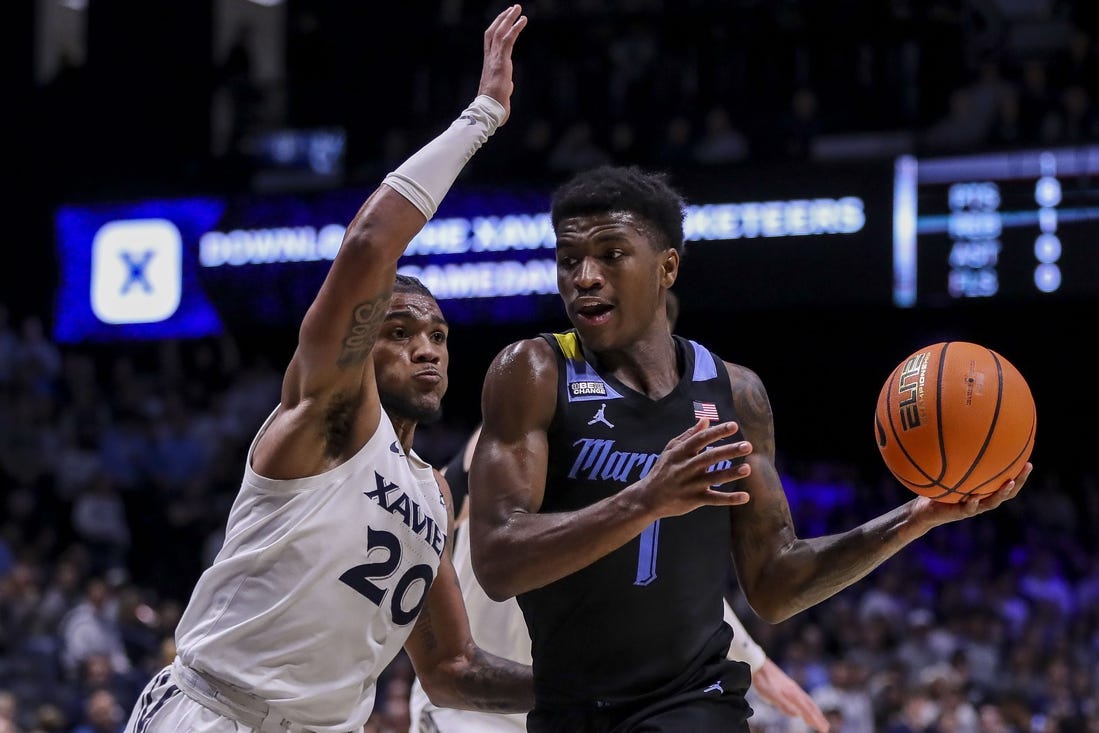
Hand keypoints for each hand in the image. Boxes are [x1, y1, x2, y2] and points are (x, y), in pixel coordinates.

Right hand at [478, 5, 527, 124]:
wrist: (489, 110)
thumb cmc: (494, 107)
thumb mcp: (500, 94)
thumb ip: (505, 86)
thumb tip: (508, 85)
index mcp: (489, 65)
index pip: (490, 42)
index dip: (496, 29)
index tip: (504, 20)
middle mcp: (490, 59)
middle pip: (493, 32)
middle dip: (502, 19)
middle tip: (512, 9)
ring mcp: (494, 59)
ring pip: (500, 32)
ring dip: (508, 18)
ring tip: (517, 8)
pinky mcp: (501, 61)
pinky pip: (508, 39)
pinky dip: (515, 28)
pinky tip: (523, 20)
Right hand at [635, 419, 751, 517]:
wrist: (648, 498)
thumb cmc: (662, 471)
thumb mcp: (670, 450)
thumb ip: (688, 435)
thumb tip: (705, 420)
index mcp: (681, 453)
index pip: (701, 439)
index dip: (717, 432)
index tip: (734, 426)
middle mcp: (686, 467)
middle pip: (710, 457)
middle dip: (729, 451)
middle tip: (748, 446)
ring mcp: (691, 484)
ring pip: (714, 478)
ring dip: (731, 473)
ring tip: (748, 469)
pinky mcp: (694, 499)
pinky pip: (714, 499)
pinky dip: (729, 499)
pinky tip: (745, 497)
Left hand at [752, 659, 829, 732]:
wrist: (758, 664)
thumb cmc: (763, 680)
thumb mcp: (771, 695)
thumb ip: (784, 704)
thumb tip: (798, 714)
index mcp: (793, 694)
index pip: (807, 710)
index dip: (815, 720)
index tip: (824, 730)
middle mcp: (795, 691)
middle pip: (810, 706)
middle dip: (818, 717)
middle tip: (826, 728)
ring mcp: (792, 687)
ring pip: (807, 701)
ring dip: (814, 711)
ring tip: (818, 720)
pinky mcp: (788, 686)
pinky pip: (801, 697)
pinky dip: (806, 705)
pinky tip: (803, 708)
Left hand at [910, 461, 1032, 528]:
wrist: (925, 510)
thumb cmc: (937, 488)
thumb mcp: (945, 473)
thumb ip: (953, 460)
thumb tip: (957, 435)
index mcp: (983, 491)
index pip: (1006, 482)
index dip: (1019, 474)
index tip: (1028, 461)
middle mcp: (982, 499)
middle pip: (1007, 492)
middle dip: (1019, 480)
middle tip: (1027, 467)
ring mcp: (973, 508)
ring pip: (992, 502)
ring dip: (1001, 493)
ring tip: (1009, 483)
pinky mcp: (959, 513)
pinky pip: (968, 509)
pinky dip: (972, 503)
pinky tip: (974, 497)